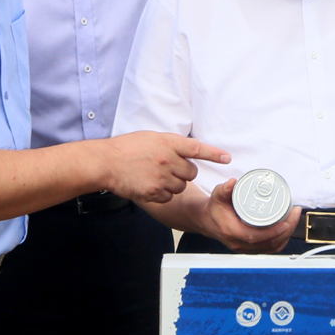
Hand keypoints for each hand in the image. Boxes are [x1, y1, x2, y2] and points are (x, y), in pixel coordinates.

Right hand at [99, 132, 227, 203]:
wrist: (106, 162)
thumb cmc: (128, 148)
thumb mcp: (152, 138)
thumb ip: (171, 145)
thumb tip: (189, 153)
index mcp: (168, 142)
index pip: (197, 148)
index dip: (214, 154)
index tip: (227, 158)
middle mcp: (167, 159)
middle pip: (191, 172)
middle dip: (184, 172)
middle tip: (169, 168)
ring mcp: (160, 177)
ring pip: (181, 186)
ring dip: (174, 183)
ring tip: (156, 176)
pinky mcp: (153, 192)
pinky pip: (169, 197)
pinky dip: (163, 194)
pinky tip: (150, 185)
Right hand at [201, 179, 298, 252]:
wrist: (208, 221)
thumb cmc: (215, 209)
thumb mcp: (217, 196)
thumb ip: (224, 189)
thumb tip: (232, 183)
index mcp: (232, 232)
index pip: (254, 237)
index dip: (272, 232)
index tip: (285, 222)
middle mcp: (239, 243)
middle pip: (267, 244)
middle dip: (286, 231)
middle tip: (294, 214)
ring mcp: (245, 248)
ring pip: (271, 248)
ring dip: (286, 235)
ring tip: (294, 218)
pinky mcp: (250, 248)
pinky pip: (269, 248)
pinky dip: (281, 240)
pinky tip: (288, 228)